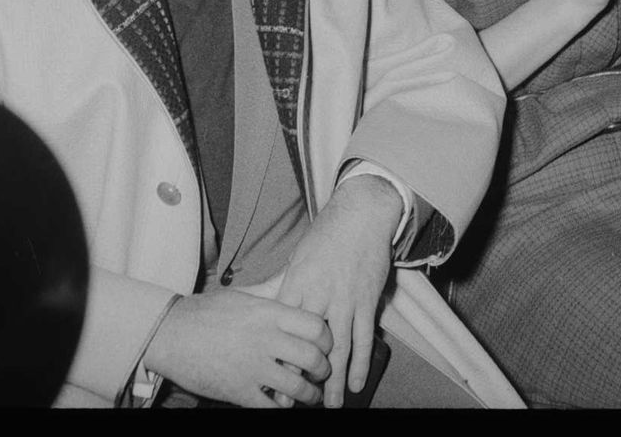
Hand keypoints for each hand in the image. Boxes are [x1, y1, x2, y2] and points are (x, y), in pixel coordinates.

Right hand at [142, 286, 331, 406]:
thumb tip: (294, 273)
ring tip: (311, 395)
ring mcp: (252, 366)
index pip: (316, 326)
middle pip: (313, 358)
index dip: (328, 339)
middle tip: (322, 373)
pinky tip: (284, 405)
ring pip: (297, 387)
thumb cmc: (208, 311)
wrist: (171, 333)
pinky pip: (272, 407)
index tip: (326, 346)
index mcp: (269, 312)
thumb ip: (272, 290)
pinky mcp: (238, 391)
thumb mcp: (244, 294)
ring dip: (309, 395)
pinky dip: (282, 409)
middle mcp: (265, 338)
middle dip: (323, 369)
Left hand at [274, 176, 401, 406]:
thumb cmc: (325, 236)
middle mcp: (321, 294)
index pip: (283, 327)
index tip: (270, 380)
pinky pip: (364, 337)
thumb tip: (253, 302)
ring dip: (335, 380)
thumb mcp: (297, 260)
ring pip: (339, 348)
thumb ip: (281, 288)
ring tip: (332, 405)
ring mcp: (346, 299)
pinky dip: (361, 362)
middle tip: (297, 403)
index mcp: (297, 283)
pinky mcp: (367, 300)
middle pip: (309, 344)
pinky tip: (357, 383)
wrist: (361, 214)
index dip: (278, 356)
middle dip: (303, 376)